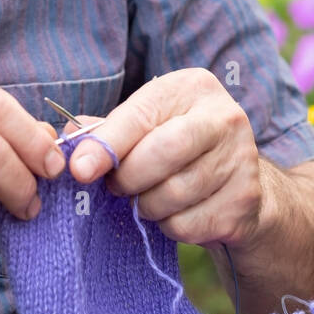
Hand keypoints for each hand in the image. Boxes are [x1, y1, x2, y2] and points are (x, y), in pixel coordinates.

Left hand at [65, 68, 265, 247]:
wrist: (238, 185)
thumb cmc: (179, 149)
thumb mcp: (147, 127)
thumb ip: (108, 131)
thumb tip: (68, 141)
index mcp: (194, 87)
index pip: (141, 116)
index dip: (107, 145)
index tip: (79, 170)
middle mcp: (225, 116)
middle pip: (162, 153)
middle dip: (129, 178)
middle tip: (118, 187)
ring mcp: (241, 159)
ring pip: (172, 194)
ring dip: (147, 205)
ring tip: (149, 198)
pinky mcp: (245, 200)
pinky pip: (187, 223)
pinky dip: (170, 226)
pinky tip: (177, 212)